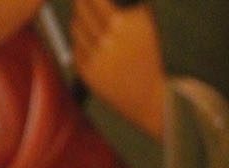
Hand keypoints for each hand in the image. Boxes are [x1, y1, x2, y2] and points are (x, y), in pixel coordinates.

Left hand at [72, 0, 166, 136]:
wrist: (152, 97)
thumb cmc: (152, 57)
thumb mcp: (147, 26)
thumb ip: (131, 8)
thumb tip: (110, 1)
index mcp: (122, 24)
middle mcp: (107, 40)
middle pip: (80, 11)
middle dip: (81, 3)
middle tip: (82, 1)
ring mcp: (96, 57)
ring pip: (76, 28)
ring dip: (80, 21)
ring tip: (87, 21)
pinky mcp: (89, 73)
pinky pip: (76, 48)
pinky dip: (81, 43)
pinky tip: (91, 43)